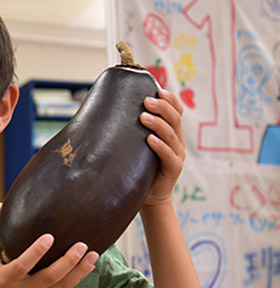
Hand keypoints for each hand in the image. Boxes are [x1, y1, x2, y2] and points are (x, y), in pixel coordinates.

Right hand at [0, 206, 98, 287]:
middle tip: (81, 245)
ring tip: (93, 253)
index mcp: (7, 278)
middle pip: (50, 277)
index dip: (36, 252)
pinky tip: (90, 264)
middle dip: (67, 262)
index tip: (50, 237)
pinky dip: (79, 277)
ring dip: (79, 270)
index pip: (23, 265)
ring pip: (62, 285)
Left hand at [140, 89, 185, 206]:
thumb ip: (133, 132)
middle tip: (146, 101)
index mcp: (172, 134)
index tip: (159, 90)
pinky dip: (160, 146)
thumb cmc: (140, 169)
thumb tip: (108, 113)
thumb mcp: (138, 147)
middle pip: (175, 119)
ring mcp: (178, 156)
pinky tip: (150, 139)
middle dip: (162, 107)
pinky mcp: (174, 169)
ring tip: (143, 117)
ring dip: (158, 124)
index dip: (171, 100)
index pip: (177, 112)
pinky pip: (169, 155)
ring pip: (171, 135)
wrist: (150, 197)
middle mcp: (178, 142)